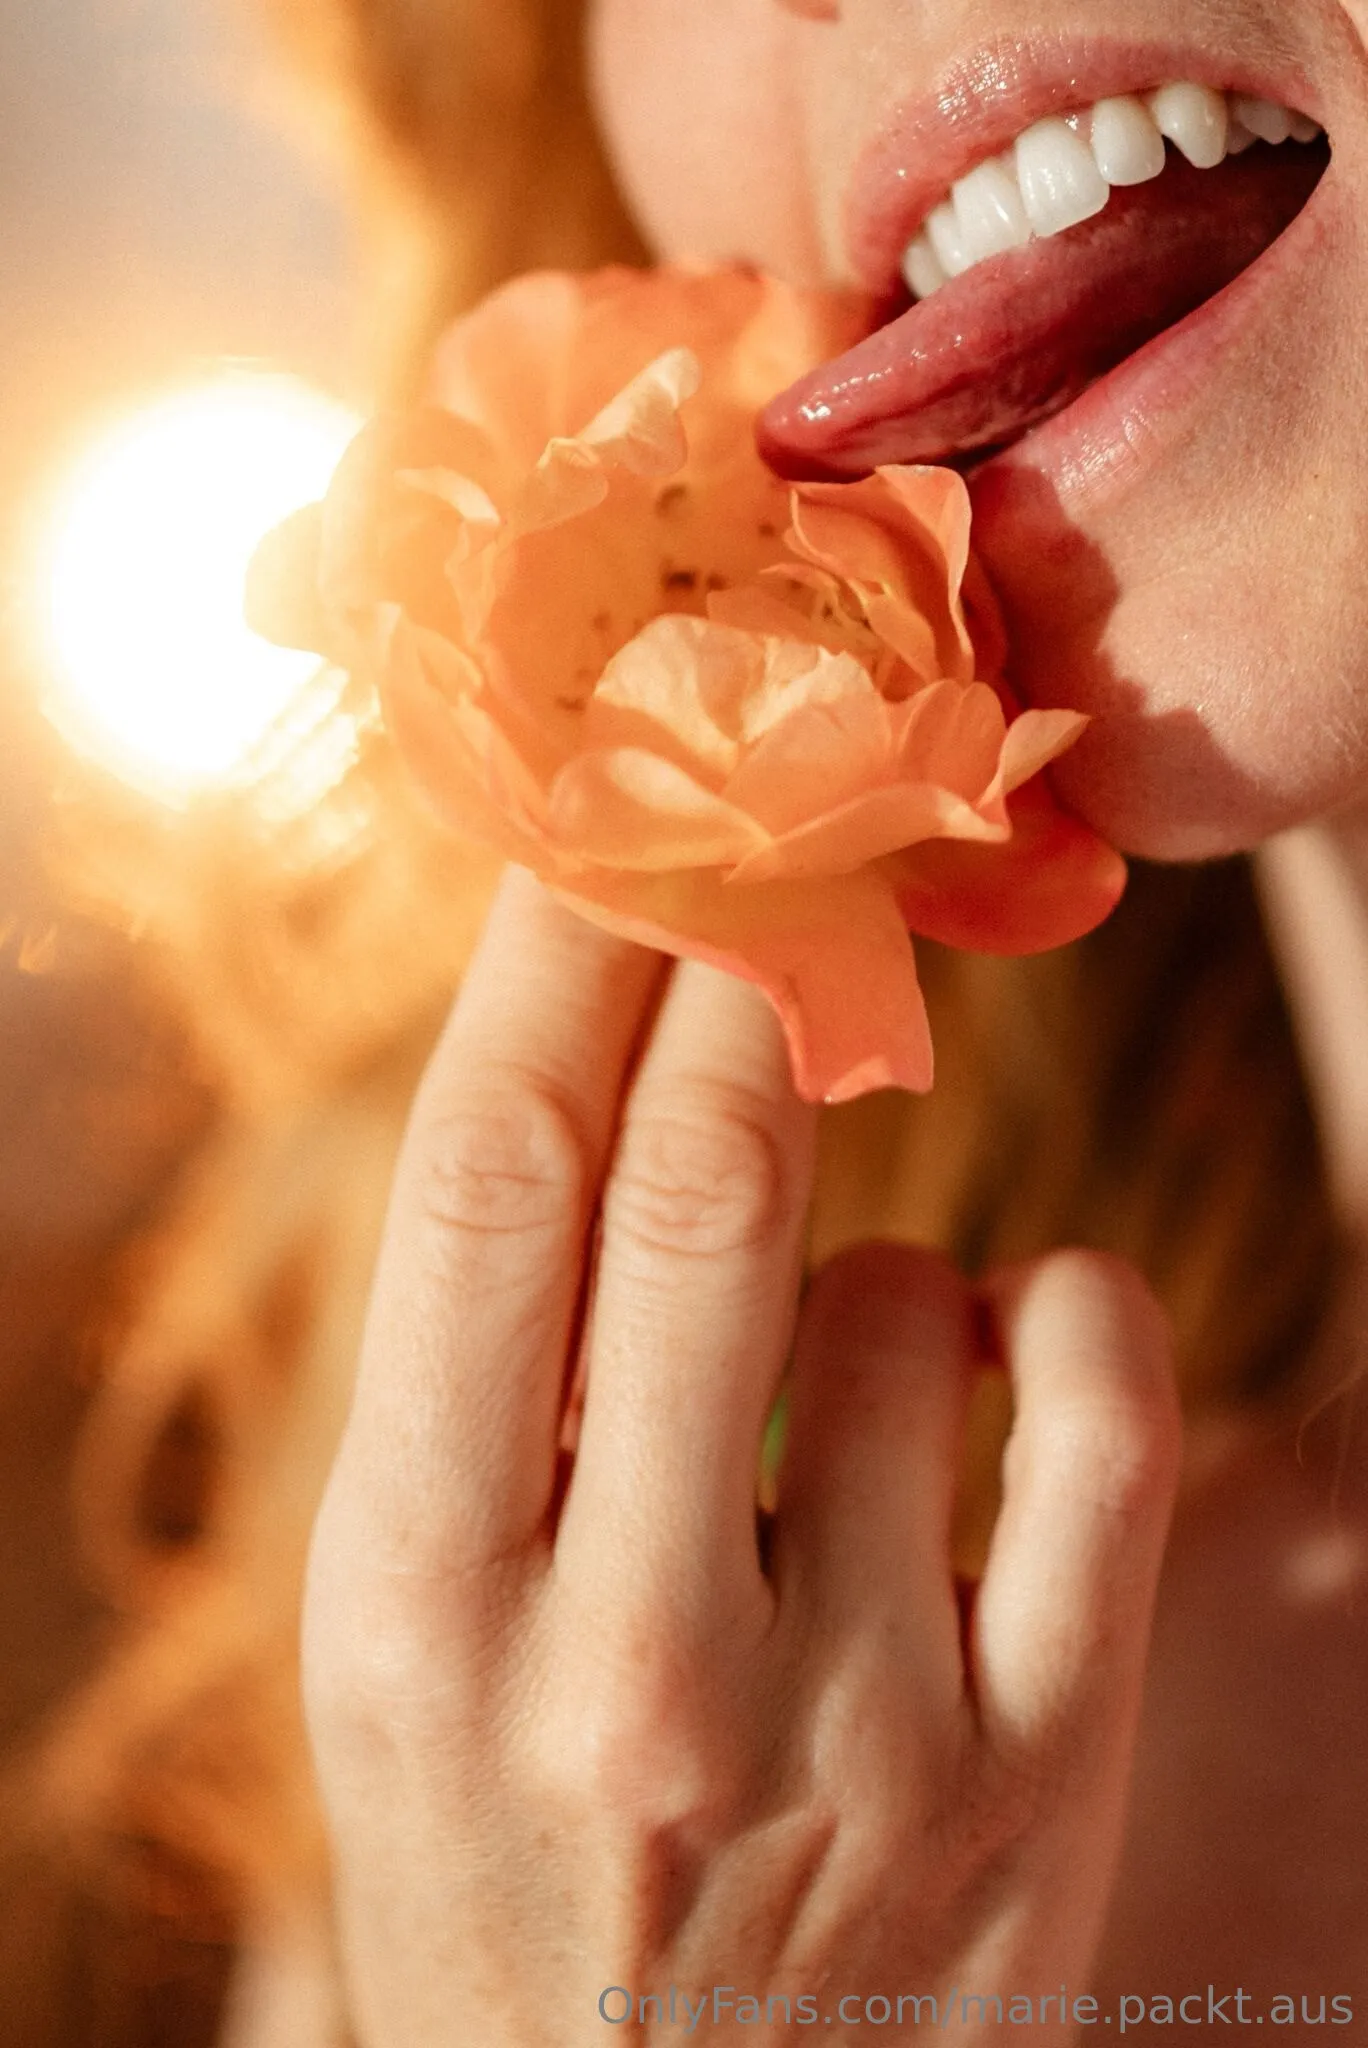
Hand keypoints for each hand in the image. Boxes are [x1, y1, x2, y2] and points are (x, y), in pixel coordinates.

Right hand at [302, 866, 1179, 2044]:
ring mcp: (860, 1729)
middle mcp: (636, 1669)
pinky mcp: (1038, 1769)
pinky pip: (1101, 1416)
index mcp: (421, 1611)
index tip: (600, 821)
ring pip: (906, 1296)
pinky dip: (1068, 1317)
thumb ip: (472, 1397)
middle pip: (706, 1188)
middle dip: (745, 970)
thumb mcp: (406, 1656)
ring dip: (880, 1259)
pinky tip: (1016, 1342)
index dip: (549, 966)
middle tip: (778, 847)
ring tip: (833, 1360)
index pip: (488, 1192)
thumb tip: (576, 1088)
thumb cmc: (514, 1867)